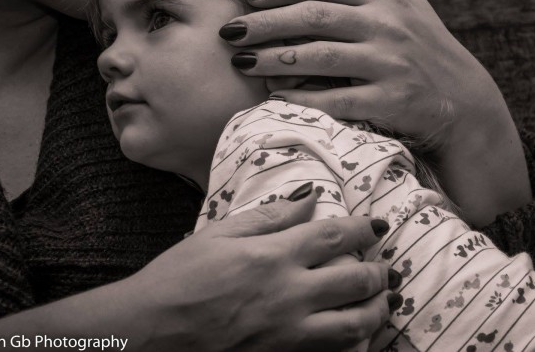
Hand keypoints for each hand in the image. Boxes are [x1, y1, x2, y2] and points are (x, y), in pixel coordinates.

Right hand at [127, 189, 399, 350]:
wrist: (149, 330)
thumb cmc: (179, 277)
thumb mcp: (219, 233)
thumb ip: (270, 217)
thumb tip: (310, 198)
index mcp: (272, 257)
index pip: (334, 237)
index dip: (363, 228)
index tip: (378, 225)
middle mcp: (288, 295)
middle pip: (354, 281)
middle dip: (378, 273)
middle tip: (384, 268)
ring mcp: (287, 332)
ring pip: (353, 324)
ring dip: (376, 311)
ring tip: (381, 301)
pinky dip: (353, 343)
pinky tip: (357, 335)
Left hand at [221, 0, 530, 224]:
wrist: (466, 103)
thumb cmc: (426, 48)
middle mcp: (389, 26)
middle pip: (315, 16)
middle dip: (266, 23)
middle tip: (229, 31)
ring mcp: (392, 63)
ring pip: (322, 56)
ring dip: (276, 59)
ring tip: (241, 62)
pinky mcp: (394, 101)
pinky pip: (340, 99)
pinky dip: (306, 99)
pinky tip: (275, 98)